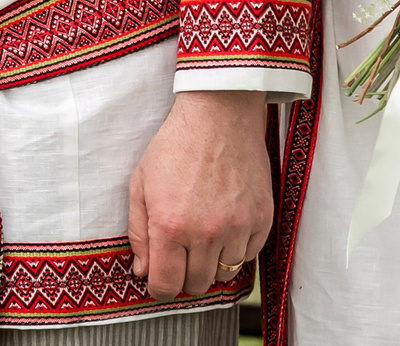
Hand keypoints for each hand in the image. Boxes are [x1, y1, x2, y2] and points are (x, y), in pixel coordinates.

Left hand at [126, 89, 271, 299]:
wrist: (219, 115)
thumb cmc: (175, 145)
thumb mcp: (140, 184)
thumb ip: (138, 232)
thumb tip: (143, 271)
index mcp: (171, 226)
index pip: (166, 286)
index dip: (160, 285)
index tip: (161, 275)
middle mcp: (206, 233)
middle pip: (197, 285)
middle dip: (185, 274)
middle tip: (181, 252)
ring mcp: (237, 227)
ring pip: (224, 274)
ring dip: (211, 263)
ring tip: (203, 235)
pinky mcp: (261, 219)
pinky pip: (249, 255)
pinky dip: (236, 248)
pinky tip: (225, 225)